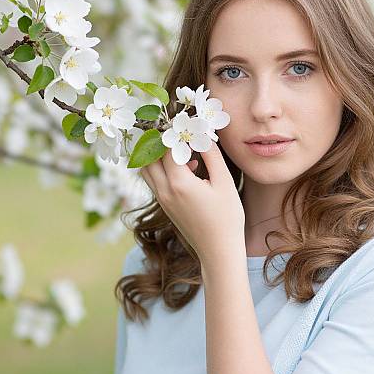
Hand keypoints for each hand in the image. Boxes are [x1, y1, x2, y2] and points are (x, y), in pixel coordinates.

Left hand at [140, 142, 245, 264]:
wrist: (218, 250)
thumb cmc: (226, 218)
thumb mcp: (224, 183)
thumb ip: (212, 156)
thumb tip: (203, 136)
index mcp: (179, 183)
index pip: (167, 148)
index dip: (174, 132)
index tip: (184, 122)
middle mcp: (165, 191)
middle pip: (148, 157)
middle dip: (160, 141)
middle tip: (176, 132)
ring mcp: (163, 200)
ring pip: (148, 170)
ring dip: (159, 156)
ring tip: (181, 148)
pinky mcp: (166, 207)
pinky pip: (156, 181)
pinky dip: (164, 169)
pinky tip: (189, 168)